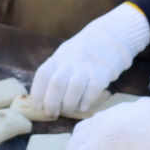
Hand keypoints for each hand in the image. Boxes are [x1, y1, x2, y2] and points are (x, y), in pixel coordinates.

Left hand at [30, 3, 149, 116]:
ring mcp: (87, 66)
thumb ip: (55, 73)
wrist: (112, 35)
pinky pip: (92, 89)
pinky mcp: (103, 72)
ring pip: (74, 87)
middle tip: (52, 114)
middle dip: (51, 103)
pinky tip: (84, 106)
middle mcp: (71, 61)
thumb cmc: (84, 53)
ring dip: (69, 104)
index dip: (37, 93)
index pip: (43, 75)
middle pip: (56, 83)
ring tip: (70, 110)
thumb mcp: (65, 56)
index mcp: (59, 57)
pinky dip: (86, 101)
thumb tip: (42, 100)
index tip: (38, 106)